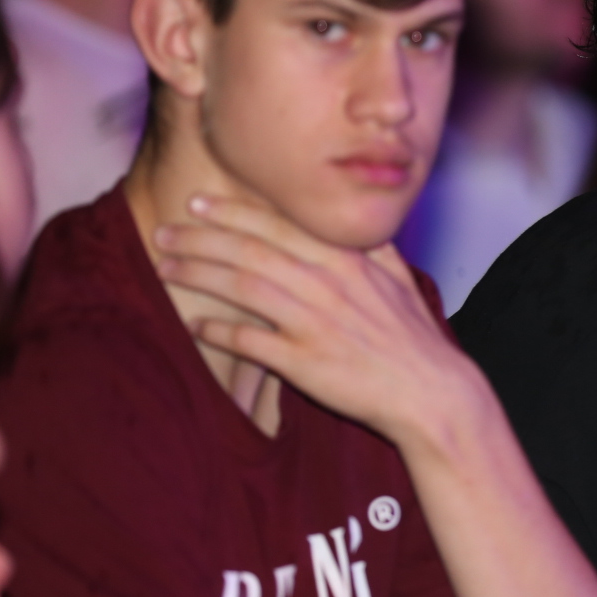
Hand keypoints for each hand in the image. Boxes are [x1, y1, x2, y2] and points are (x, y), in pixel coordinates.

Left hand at [153, 194, 489, 447]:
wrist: (432, 393)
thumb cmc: (415, 338)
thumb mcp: (401, 281)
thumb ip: (374, 248)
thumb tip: (358, 223)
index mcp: (348, 261)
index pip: (280, 225)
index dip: (234, 212)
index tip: (198, 204)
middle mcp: (328, 285)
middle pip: (251, 251)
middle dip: (201, 238)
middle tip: (164, 233)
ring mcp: (315, 323)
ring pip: (244, 288)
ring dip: (199, 275)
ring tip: (165, 268)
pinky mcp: (306, 362)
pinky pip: (250, 342)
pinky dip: (218, 331)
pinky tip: (194, 324)